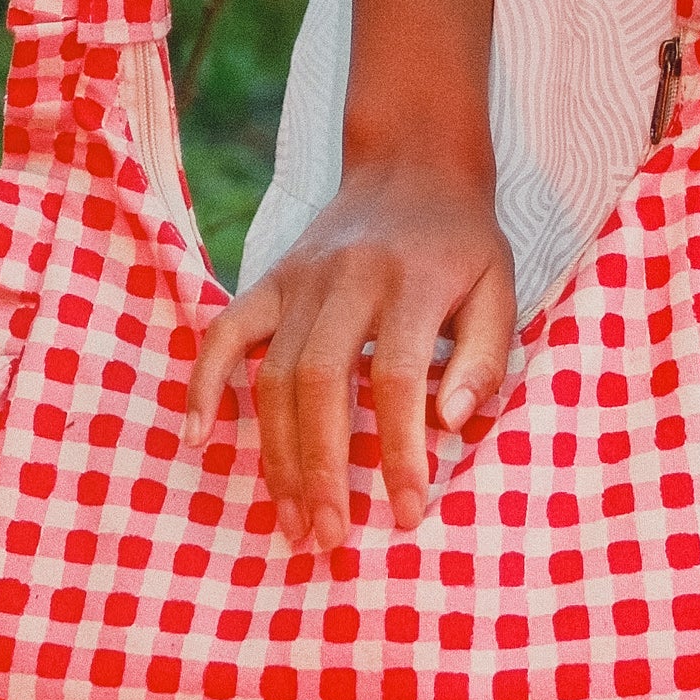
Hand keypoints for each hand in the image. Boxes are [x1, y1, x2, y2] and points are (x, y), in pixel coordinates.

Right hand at [182, 159, 515, 550]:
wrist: (413, 163)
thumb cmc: (463, 243)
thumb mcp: (500, 288)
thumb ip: (484, 357)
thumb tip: (450, 424)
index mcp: (411, 283)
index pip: (395, 379)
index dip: (397, 451)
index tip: (404, 512)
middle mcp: (347, 278)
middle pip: (319, 381)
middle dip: (320, 467)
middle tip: (328, 536)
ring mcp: (300, 278)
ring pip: (272, 373)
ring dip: (275, 453)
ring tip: (289, 519)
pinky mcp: (270, 279)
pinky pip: (223, 333)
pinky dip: (204, 383)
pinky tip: (198, 438)